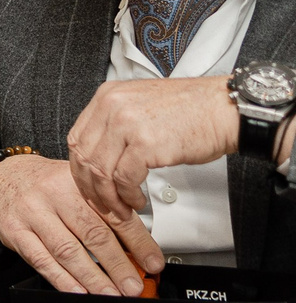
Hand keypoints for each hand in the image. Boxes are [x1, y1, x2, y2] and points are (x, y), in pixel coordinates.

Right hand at [0, 153, 164, 296]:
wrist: (1, 176)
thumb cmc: (44, 184)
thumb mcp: (76, 183)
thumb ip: (104, 207)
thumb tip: (137, 246)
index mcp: (78, 181)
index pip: (114, 213)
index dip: (137, 241)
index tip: (153, 262)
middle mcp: (54, 194)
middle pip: (92, 233)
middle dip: (117, 264)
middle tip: (134, 285)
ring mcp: (32, 212)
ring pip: (67, 249)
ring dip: (93, 277)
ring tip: (111, 295)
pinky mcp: (14, 231)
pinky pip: (41, 259)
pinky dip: (61, 279)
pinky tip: (77, 291)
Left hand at [66, 76, 239, 221]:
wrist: (225, 108)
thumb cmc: (192, 111)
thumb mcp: (140, 106)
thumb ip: (115, 124)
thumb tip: (99, 155)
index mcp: (107, 96)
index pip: (77, 138)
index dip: (79, 168)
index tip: (87, 184)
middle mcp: (112, 106)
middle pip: (84, 156)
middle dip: (91, 187)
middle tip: (102, 202)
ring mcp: (126, 123)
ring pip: (101, 171)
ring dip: (110, 197)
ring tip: (122, 207)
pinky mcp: (144, 143)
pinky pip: (124, 179)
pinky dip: (128, 195)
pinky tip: (138, 200)